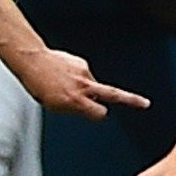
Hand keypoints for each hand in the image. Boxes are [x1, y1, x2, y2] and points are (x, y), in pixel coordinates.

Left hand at [11, 45, 149, 119]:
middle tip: (145, 103)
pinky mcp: (82, 63)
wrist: (31, 60)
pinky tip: (62, 75)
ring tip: (63, 85)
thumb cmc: (38, 84)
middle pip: (114, 94)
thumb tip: (89, 109)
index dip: (99, 115)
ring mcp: (84, 73)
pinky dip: (77, 77)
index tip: (101, 115)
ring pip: (93, 86)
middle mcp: (83, 86)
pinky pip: (84, 75)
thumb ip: (74, 108)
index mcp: (75, 101)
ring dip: (85, 88)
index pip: (100, 113)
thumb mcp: (53, 105)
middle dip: (131, 100)